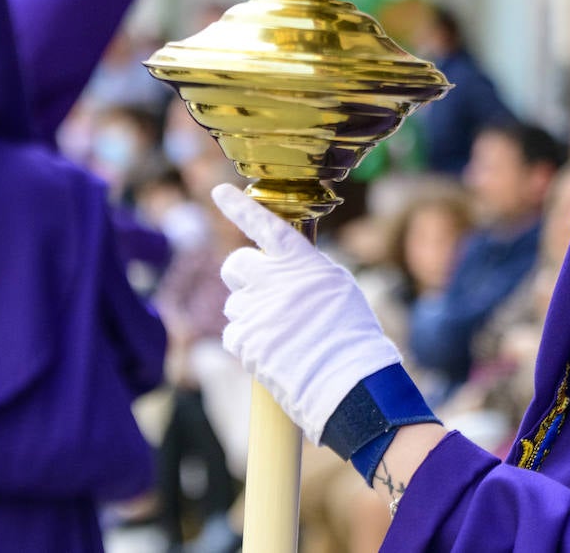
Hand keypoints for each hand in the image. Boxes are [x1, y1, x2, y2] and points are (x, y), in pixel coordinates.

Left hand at [213, 184, 401, 443]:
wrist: (348, 380)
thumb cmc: (351, 334)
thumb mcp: (337, 287)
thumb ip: (305, 271)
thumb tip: (280, 271)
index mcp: (302, 262)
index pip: (265, 226)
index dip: (240, 207)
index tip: (218, 190)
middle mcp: (275, 281)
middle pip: (235, 265)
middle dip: (241, 275)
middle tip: (258, 291)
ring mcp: (258, 311)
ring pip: (234, 304)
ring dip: (250, 315)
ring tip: (281, 334)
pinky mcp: (246, 341)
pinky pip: (233, 334)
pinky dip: (246, 343)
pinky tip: (271, 352)